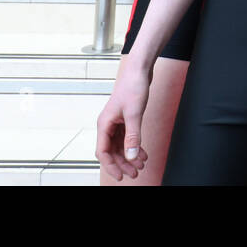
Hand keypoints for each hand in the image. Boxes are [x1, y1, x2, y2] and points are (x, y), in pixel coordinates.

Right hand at [95, 66, 150, 180]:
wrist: (140, 69)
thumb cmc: (133, 86)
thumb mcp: (135, 113)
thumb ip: (133, 136)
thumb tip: (130, 156)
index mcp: (104, 124)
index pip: (103, 152)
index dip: (111, 166)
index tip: (121, 177)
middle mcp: (108, 124)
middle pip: (112, 151)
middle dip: (123, 163)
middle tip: (135, 173)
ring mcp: (117, 122)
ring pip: (120, 146)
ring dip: (130, 156)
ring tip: (142, 164)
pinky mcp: (126, 119)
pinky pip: (128, 138)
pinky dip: (135, 146)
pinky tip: (143, 153)